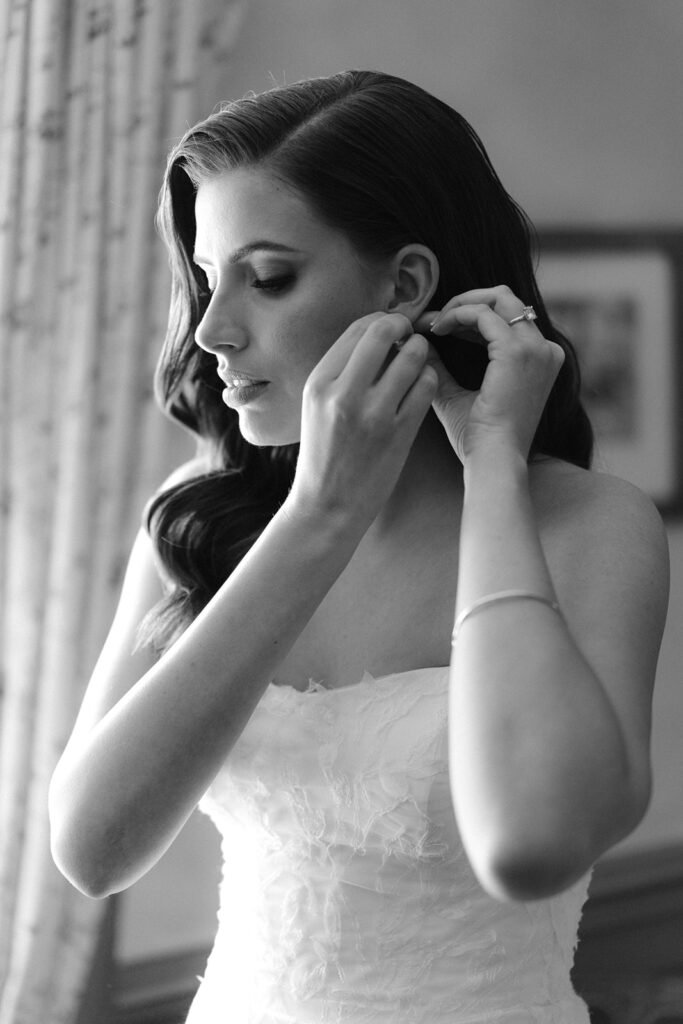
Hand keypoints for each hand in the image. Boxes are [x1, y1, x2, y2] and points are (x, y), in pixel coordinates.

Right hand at [288, 312, 437, 527]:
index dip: (381, 319)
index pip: (357, 328)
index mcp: (319, 383)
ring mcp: (373, 414)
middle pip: (383, 332)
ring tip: (417, 361)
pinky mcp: (399, 434)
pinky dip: (429, 379)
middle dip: (403, 326)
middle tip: (409, 335)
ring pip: (412, 357)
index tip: (391, 328)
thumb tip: (375, 334)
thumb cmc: (324, 453)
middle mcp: (343, 394)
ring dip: (420, 352)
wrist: (328, 506)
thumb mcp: (316, 406)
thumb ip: (341, 371)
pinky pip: (426, 387)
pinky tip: (422, 386)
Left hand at [414, 286, 564, 462]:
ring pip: (498, 297)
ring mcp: (535, 348)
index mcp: (539, 360)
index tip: (437, 326)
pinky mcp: (516, 351)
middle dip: (466, 301)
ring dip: (459, 304)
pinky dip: (456, 314)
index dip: (469, 315)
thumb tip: (419, 343)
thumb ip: (442, 367)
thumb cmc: (478, 438)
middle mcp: (544, 349)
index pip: (507, 318)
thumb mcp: (456, 395)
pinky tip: (436, 330)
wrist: (493, 459)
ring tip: (432, 323)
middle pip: (506, 298)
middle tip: (433, 318)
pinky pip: (483, 314)